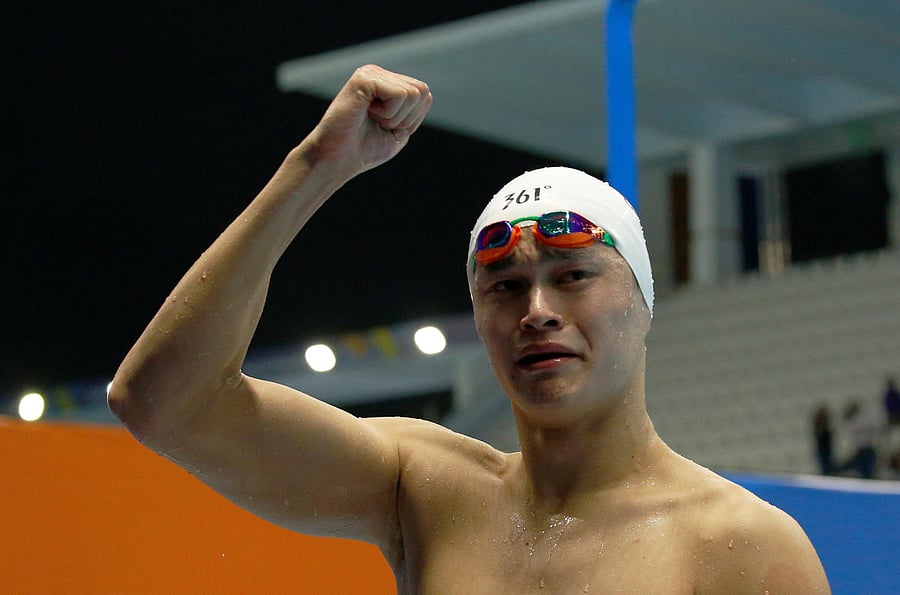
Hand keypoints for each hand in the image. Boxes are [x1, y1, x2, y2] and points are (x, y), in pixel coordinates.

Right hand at [304, 64, 432, 178]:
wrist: (338, 159)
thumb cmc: (364, 149)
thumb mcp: (399, 131)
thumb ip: (413, 110)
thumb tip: (424, 91)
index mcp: (387, 84)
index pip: (424, 95)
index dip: (411, 119)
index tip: (385, 128)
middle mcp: (379, 74)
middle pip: (422, 92)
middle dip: (406, 118)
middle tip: (378, 124)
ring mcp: (371, 73)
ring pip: (413, 94)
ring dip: (395, 117)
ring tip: (370, 119)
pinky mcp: (364, 78)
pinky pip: (400, 95)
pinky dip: (388, 114)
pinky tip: (365, 113)